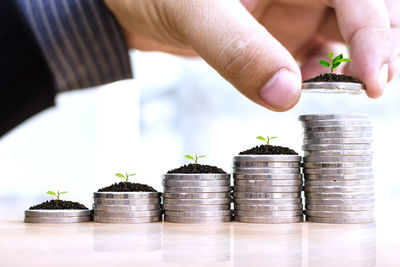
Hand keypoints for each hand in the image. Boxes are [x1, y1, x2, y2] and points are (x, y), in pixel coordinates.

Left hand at [105, 0, 397, 110]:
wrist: (126, 3)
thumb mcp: (191, 10)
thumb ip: (236, 48)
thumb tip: (284, 94)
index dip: (374, 30)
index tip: (374, 77)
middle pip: (361, 9)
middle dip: (376, 45)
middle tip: (375, 85)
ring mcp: (287, 9)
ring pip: (340, 34)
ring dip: (351, 62)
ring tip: (349, 88)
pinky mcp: (272, 35)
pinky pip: (308, 54)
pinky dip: (317, 73)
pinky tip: (308, 85)